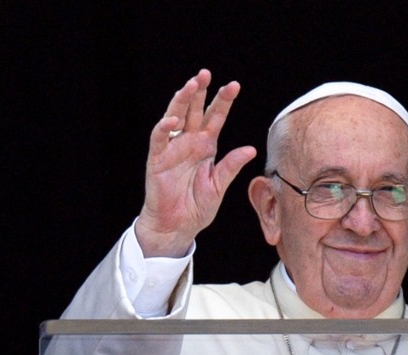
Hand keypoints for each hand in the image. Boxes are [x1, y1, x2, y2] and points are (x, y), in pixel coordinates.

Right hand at [136, 69, 257, 256]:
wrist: (177, 227)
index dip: (223, 102)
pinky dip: (164, 128)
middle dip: (199, 92)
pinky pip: (159, 139)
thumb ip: (231, 166)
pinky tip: (171, 119)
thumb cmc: (197, 207)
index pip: (215, 118)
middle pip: (194, 111)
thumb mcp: (219, 186)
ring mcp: (172, 149)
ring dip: (181, 101)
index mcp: (206, 147)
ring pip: (176, 117)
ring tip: (190, 86)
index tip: (234, 85)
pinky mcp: (157, 159)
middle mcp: (189, 143)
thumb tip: (251, 149)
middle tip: (206, 74)